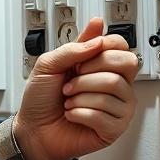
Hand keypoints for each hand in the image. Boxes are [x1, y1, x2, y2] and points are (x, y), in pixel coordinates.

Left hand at [14, 17, 138, 159]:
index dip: (102, 48)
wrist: (33, 129)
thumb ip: (73, 47)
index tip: (80, 61)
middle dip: (91, 72)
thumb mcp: (48, 64)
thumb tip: (98, 30)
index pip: (121, 45)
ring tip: (69, 101)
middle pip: (126, 63)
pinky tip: (72, 114)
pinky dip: (79, 113)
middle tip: (73, 81)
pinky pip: (103, 113)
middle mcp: (115, 84)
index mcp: (101, 66)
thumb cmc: (41, 99)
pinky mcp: (115, 128)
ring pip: (113, 87)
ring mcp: (119, 106)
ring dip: (79, 95)